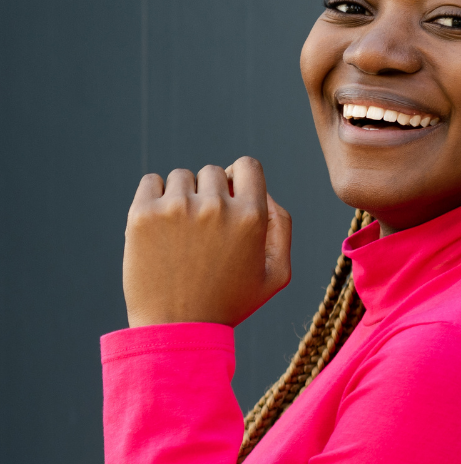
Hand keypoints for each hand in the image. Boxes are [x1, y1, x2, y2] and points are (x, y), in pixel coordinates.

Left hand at [123, 156, 291, 327]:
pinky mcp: (143, 215)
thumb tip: (264, 191)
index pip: (248, 166)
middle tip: (203, 231)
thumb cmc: (229, 303)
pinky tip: (159, 224)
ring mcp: (177, 208)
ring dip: (181, 196)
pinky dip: (154, 196)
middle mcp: (215, 206)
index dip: (240, 178)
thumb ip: (281, 227)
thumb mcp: (276, 274)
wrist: (177, 332)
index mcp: (251, 216)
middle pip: (213, 172)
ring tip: (180, 233)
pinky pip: (150, 182)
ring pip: (181, 177)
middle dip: (209, 194)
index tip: (230, 198)